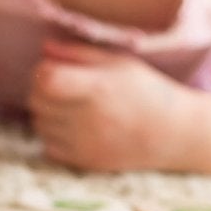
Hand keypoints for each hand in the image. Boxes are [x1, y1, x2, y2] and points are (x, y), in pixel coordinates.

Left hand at [29, 38, 196, 172]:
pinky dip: (54, 135)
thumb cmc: (147, 91)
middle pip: (37, 101)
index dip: (42, 71)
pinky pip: (48, 146)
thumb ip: (78, 54)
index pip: (46, 80)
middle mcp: (89, 118)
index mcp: (98, 88)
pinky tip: (74, 126)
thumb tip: (44, 48)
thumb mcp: (118, 63)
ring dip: (47, 112)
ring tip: (70, 105)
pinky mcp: (86, 162)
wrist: (174, 134)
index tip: (54, 68)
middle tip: (61, 85)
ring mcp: (86, 144)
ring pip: (39, 124)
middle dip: (41, 89)